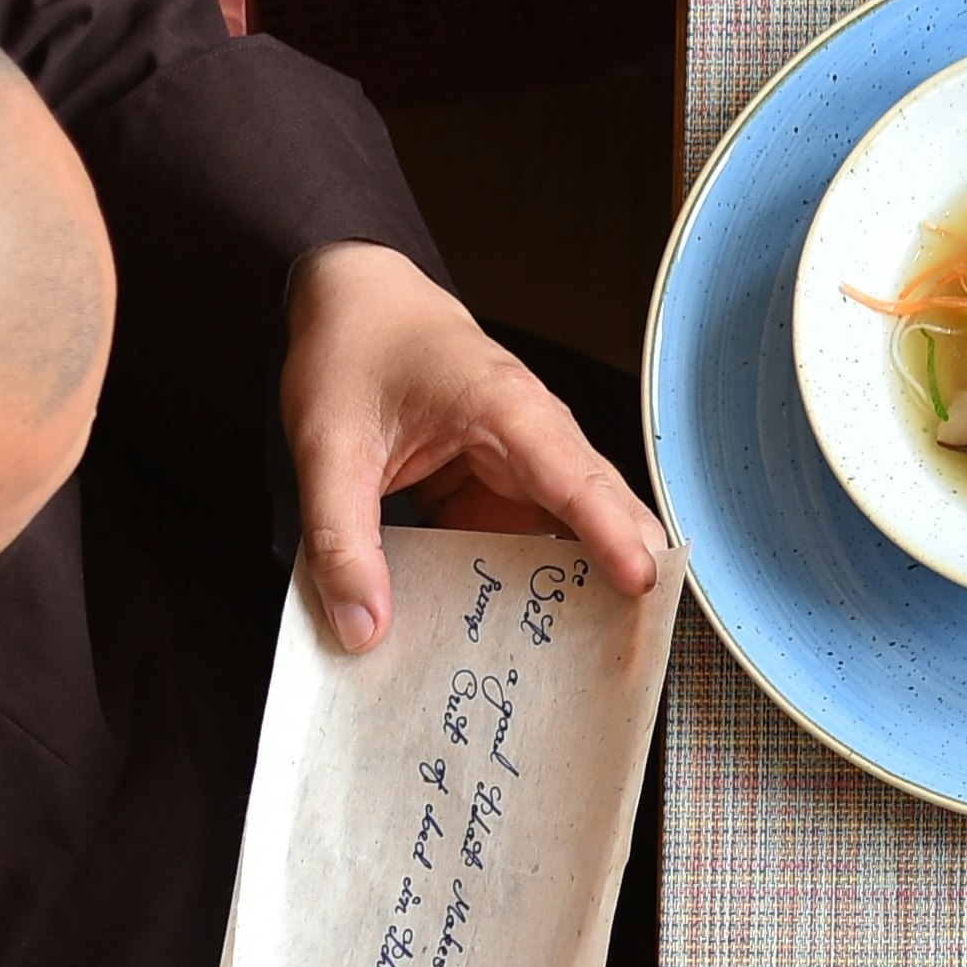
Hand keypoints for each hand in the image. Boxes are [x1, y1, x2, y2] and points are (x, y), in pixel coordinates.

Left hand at [279, 241, 668, 656]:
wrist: (350, 298)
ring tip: (599, 668)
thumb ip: (338, 539)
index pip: (571, 475)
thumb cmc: (351, 348)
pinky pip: (524, 548)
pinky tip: (525, 644)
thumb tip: (361, 629)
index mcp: (501, 407)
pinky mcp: (497, 493)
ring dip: (582, 594)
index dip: (609, 531)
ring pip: (570, 536)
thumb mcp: (326, 444)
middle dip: (624, 575)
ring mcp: (520, 468)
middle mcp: (530, 436)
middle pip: (598, 510)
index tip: (641, 583)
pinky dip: (529, 592)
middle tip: (639, 652)